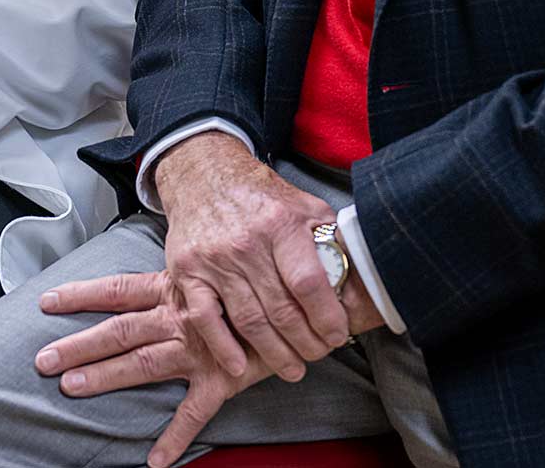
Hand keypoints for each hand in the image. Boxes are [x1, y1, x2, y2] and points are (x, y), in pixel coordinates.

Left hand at [35, 266, 390, 467]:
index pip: (119, 289)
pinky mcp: (223, 377)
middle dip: (78, 344)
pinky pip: (195, 412)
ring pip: (142, 364)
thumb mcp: (228, 258)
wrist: (314, 286)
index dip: (82, 295)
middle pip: (118, 330)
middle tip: (41, 360)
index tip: (45, 301)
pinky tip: (156, 462)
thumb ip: (204, 265)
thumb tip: (181, 263)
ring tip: (69, 390)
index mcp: (177, 289)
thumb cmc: (267, 267)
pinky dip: (175, 438)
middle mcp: (180, 317)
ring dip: (104, 377)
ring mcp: (199, 348)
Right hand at [150, 132, 347, 383]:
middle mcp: (246, 244)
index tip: (338, 334)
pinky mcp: (187, 272)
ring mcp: (214, 260)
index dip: (326, 317)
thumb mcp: (305, 206)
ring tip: (292, 368)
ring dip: (274, 353)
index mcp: (280, 225)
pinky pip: (205, 318)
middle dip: (306, 342)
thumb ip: (330, 239)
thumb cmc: (261, 198)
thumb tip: (356, 279)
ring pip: (249, 320)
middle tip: (318, 354)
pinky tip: (239, 366)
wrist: (204, 177)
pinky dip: (222, 347)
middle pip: (281, 309)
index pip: (308, 283)